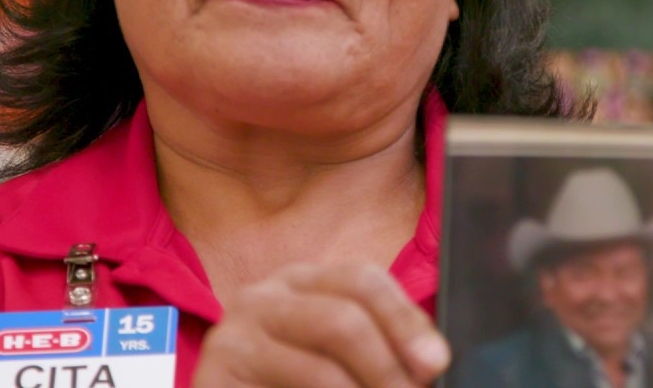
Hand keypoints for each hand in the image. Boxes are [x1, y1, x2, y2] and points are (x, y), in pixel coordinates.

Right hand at [190, 262, 450, 387]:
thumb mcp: (343, 363)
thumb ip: (383, 352)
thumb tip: (432, 362)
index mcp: (302, 282)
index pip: (363, 279)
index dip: (405, 321)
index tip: (436, 364)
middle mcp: (264, 295)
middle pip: (344, 318)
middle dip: (388, 368)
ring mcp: (234, 333)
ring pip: (321, 368)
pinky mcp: (217, 372)